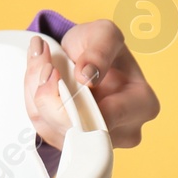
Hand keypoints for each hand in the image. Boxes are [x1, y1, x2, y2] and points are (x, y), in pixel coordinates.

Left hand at [25, 19, 160, 150]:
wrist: (81, 56)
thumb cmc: (99, 48)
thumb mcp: (104, 34)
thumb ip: (99, 50)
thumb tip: (87, 75)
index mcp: (143, 105)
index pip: (106, 117)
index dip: (73, 98)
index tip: (53, 71)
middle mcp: (123, 131)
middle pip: (75, 129)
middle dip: (48, 96)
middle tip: (44, 67)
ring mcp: (96, 141)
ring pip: (52, 129)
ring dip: (37, 97)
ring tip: (43, 69)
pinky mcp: (70, 143)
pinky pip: (42, 130)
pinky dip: (34, 105)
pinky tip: (42, 86)